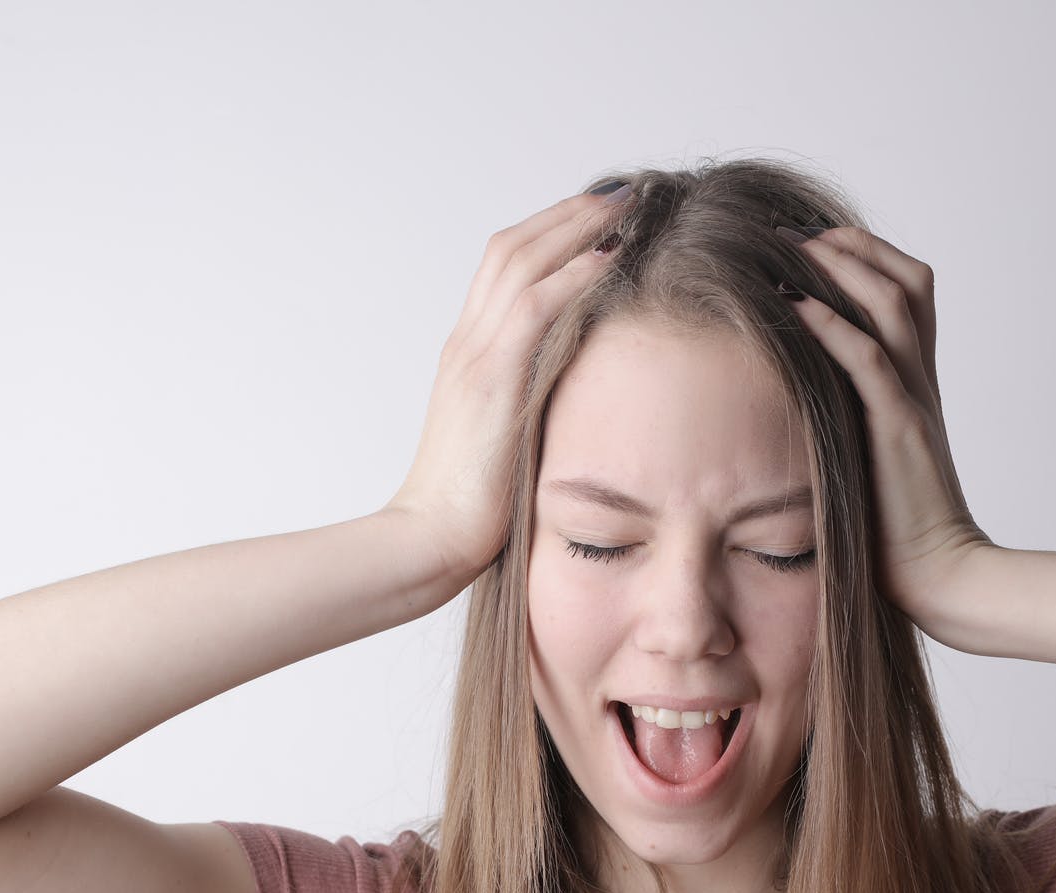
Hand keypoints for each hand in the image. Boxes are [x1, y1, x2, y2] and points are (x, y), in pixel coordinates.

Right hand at [386, 183, 635, 576]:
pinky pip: (535, 306)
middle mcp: (467, 343)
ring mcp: (475, 356)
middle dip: (568, 214)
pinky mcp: (491, 379)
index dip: (551, 234)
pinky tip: (611, 256)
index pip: (504, 269)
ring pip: (522, 262)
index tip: (598, 217)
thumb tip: (578, 396)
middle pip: (513, 248)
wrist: (430, 537)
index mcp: (468, 354)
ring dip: (576, 227)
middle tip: (621, 192)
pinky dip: (573, 274)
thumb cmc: (472, 508)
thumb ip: (531, 405)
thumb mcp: (506, 440)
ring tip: (625, 205)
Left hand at [777, 226, 994, 632]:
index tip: (814, 247)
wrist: (939, 573)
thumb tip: (796, 396)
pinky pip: (867, 358)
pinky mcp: (899, 426)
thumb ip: (851, 418)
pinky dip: (830, 324)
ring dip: (840, 268)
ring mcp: (914, 399)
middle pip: (908, 279)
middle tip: (796, 236)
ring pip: (892, 302)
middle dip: (853, 247)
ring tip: (792, 252)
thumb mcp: (871, 455)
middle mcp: (922, 379)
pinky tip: (795, 306)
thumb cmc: (897, 527)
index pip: (910, 292)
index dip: (868, 257)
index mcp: (919, 382)